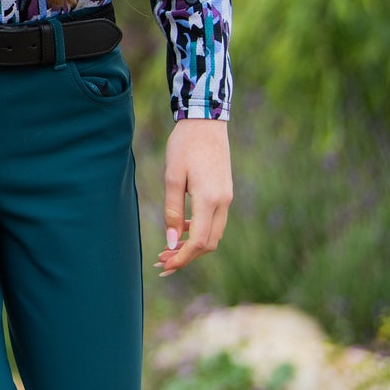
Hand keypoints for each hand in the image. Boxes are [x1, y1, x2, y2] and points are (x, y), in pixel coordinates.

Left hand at [155, 117, 231, 275]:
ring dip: (192, 245)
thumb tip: (172, 242)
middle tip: (162, 261)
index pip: (200, 242)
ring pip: (213, 234)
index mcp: (210, 200)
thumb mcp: (172, 177)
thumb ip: (172, 211)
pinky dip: (199, 231)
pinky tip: (181, 228)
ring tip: (168, 249)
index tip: (165, 266)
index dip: (183, 258)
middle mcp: (223, 203)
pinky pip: (214, 221)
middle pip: (209, 243)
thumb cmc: (184, 146)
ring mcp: (227, 199)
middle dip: (186, 256)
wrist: (206, 123)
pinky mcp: (225, 193)